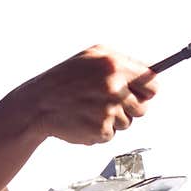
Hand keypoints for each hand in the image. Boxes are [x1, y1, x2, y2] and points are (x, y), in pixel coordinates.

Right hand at [14, 45, 157, 144]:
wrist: (38, 104)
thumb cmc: (63, 79)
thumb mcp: (92, 56)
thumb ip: (122, 62)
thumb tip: (150, 72)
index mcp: (115, 66)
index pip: (152, 84)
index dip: (146, 91)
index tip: (140, 94)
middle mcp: (114, 88)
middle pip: (142, 108)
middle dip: (128, 108)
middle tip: (107, 103)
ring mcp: (108, 110)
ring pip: (127, 123)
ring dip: (112, 120)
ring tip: (90, 109)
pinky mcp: (100, 130)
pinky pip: (111, 134)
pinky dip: (99, 130)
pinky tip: (84, 119)